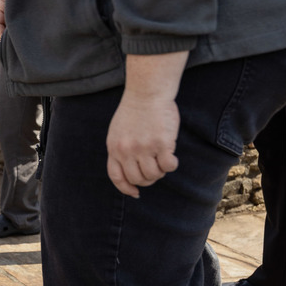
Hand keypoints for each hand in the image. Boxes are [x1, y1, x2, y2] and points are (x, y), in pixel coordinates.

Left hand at [105, 52, 187, 197]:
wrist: (147, 93)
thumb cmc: (134, 110)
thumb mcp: (118, 131)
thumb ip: (121, 149)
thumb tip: (130, 170)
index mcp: (114, 148)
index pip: (117, 177)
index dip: (126, 188)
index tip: (135, 192)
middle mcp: (127, 151)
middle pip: (138, 179)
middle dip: (148, 179)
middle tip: (155, 168)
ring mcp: (144, 148)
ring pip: (154, 175)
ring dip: (160, 171)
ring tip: (163, 159)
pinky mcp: (161, 144)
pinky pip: (168, 166)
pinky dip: (171, 164)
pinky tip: (172, 156)